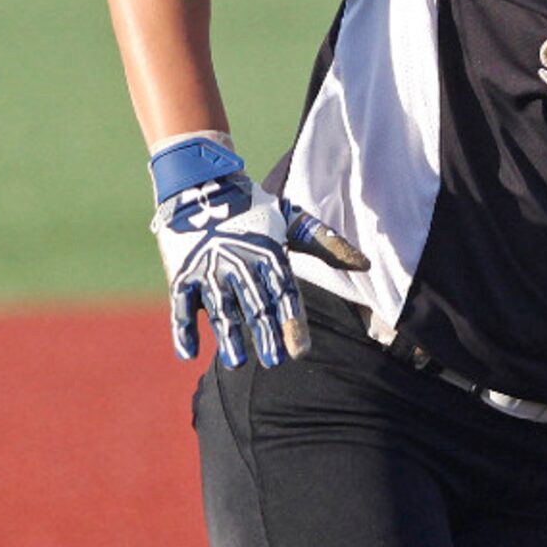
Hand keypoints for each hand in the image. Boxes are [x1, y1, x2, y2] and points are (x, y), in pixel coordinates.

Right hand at [149, 138, 366, 368]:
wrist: (200, 183)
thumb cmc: (253, 209)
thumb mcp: (291, 220)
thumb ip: (326, 244)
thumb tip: (365, 264)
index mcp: (269, 253)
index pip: (284, 293)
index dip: (292, 322)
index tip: (300, 351)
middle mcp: (240, 263)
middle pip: (255, 304)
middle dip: (265, 333)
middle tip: (274, 362)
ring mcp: (208, 269)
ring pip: (220, 307)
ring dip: (228, 335)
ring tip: (236, 362)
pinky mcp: (181, 273)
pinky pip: (182, 305)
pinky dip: (184, 329)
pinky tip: (190, 354)